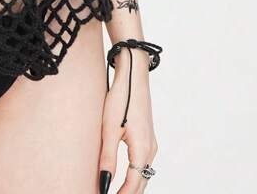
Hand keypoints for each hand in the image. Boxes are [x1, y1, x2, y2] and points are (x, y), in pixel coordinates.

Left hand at [98, 52, 157, 192]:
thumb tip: (104, 182)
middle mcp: (150, 149)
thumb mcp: (109, 128)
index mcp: (142, 149)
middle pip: (141, 181)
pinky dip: (135, 174)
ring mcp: (151, 142)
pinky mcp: (147, 136)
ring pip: (143, 173)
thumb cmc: (121, 98)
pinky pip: (143, 163)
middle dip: (128, 193)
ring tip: (116, 190)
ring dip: (132, 186)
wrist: (133, 75)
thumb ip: (107, 158)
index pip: (133, 183)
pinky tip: (125, 176)